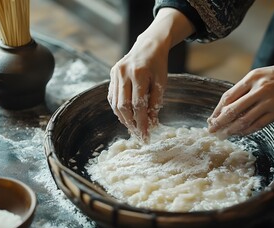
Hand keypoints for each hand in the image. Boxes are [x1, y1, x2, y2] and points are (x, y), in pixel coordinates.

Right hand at [107, 8, 195, 141]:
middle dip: (131, 123)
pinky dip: (118, 108)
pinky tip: (125, 116)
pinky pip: (112, 96)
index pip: (138, 104)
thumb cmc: (158, 65)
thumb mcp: (161, 83)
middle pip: (123, 106)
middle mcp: (123, 73)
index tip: (145, 135)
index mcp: (138, 73)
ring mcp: (115, 73)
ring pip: (115, 103)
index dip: (141, 122)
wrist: (149, 45)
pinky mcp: (112, 74)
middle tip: (138, 134)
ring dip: (123, 118)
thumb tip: (151, 123)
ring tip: (132, 128)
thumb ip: (155, 102)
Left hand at [207, 60, 273, 136]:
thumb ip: (246, 88)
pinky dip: (247, 131)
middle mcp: (259, 89)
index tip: (211, 119)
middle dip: (220, 122)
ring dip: (232, 129)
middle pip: (232, 110)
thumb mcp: (261, 74)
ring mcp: (269, 101)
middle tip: (212, 131)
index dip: (217, 110)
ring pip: (244, 120)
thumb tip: (229, 106)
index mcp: (252, 77)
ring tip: (224, 135)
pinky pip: (258, 125)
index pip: (228, 97)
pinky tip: (240, 133)